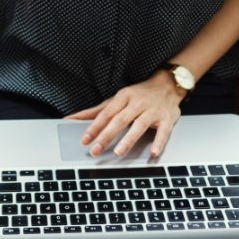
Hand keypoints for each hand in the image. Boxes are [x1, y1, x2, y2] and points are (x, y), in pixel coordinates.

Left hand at [65, 71, 184, 158]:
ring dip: (128, 139)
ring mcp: (153, 110)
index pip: (106, 113)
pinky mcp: (167, 118)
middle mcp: (137, 103)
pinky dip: (159, 142)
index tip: (84, 139)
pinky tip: (152, 153)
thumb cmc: (139, 94)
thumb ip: (95, 111)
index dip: (94, 127)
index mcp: (123, 97)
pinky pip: (163, 131)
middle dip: (106, 136)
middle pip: (120, 120)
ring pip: (139, 125)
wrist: (167, 85)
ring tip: (118, 152)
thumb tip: (71, 118)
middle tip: (95, 150)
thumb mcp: (117, 99)